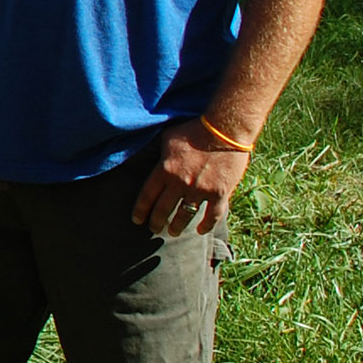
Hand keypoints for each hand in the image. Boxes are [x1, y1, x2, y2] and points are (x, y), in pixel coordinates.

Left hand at [131, 118, 249, 235]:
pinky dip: (206, 225)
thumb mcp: (168, 138)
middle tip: (154, 230)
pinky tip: (200, 230)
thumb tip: (149, 158)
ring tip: (173, 232)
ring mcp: (200, 190)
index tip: (137, 220)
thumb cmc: (194, 130)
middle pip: (164, 209)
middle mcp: (180, 183)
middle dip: (157, 222)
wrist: (225, 130)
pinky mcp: (219, 193)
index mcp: (165, 170)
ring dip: (178, 226)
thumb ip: (159, 153)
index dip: (141, 210)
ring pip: (185, 215)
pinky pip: (212, 215)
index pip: (147, 196)